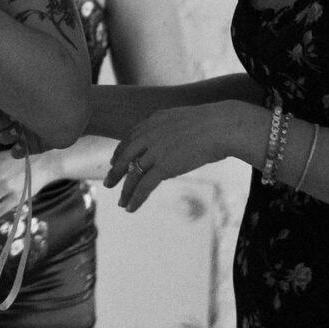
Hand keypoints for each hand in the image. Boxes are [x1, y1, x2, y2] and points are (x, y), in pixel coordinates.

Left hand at [107, 102, 240, 209]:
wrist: (220, 126)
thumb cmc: (213, 123)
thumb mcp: (185, 120)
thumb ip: (173, 129)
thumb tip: (176, 141)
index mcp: (153, 121)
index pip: (130, 138)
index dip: (121, 152)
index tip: (114, 162)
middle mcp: (149, 135)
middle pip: (125, 155)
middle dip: (115, 171)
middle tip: (108, 183)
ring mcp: (154, 151)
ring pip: (132, 174)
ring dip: (125, 190)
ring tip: (121, 203)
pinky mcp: (163, 166)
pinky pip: (144, 186)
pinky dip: (135, 198)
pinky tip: (130, 207)